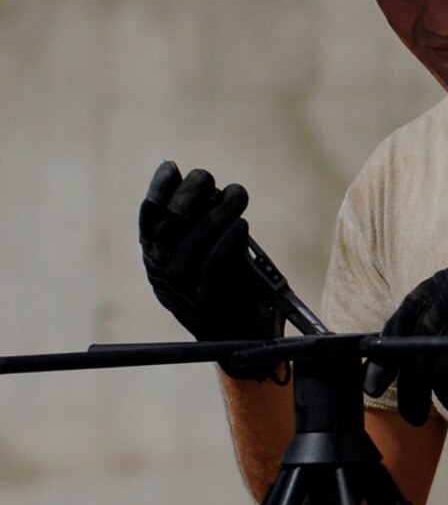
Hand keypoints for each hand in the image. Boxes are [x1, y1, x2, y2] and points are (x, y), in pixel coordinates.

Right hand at [138, 161, 281, 376]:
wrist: (240, 337)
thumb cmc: (228, 283)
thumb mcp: (207, 250)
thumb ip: (200, 223)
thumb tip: (200, 182)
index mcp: (156, 257)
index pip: (148, 219)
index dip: (158, 190)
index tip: (172, 166)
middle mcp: (163, 273)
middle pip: (168, 228)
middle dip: (187, 196)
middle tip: (206, 176)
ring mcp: (184, 290)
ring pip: (193, 246)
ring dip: (216, 214)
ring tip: (237, 194)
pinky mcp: (210, 304)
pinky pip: (215, 269)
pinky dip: (228, 244)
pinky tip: (241, 225)